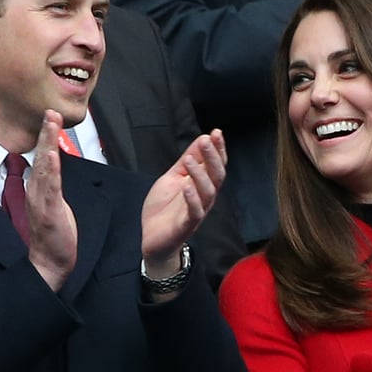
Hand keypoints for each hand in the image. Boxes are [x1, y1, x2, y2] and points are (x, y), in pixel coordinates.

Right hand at [26, 110, 76, 291]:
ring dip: (48, 145)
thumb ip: (51, 185)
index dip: (46, 137)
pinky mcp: (49, 211)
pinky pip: (50, 188)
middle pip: (41, 156)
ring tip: (51, 125)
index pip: (42, 157)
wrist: (50, 262)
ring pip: (44, 167)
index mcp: (38, 188)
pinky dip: (51, 171)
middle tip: (50, 111)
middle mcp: (37, 191)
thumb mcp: (53, 203)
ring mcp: (41, 200)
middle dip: (45, 133)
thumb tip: (54, 169)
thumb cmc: (53, 235)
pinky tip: (53, 157)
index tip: (50, 117)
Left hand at [140, 130, 225, 277]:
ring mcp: (197, 211)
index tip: (216, 133)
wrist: (153, 238)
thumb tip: (201, 139)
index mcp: (203, 185)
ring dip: (200, 174)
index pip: (216, 164)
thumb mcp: (173, 178)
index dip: (218, 149)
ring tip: (190, 159)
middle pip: (216, 175)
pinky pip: (195, 212)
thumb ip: (187, 161)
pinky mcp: (186, 225)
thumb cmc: (164, 208)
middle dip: (213, 157)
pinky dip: (192, 198)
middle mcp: (204, 197)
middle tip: (206, 140)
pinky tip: (187, 186)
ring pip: (208, 192)